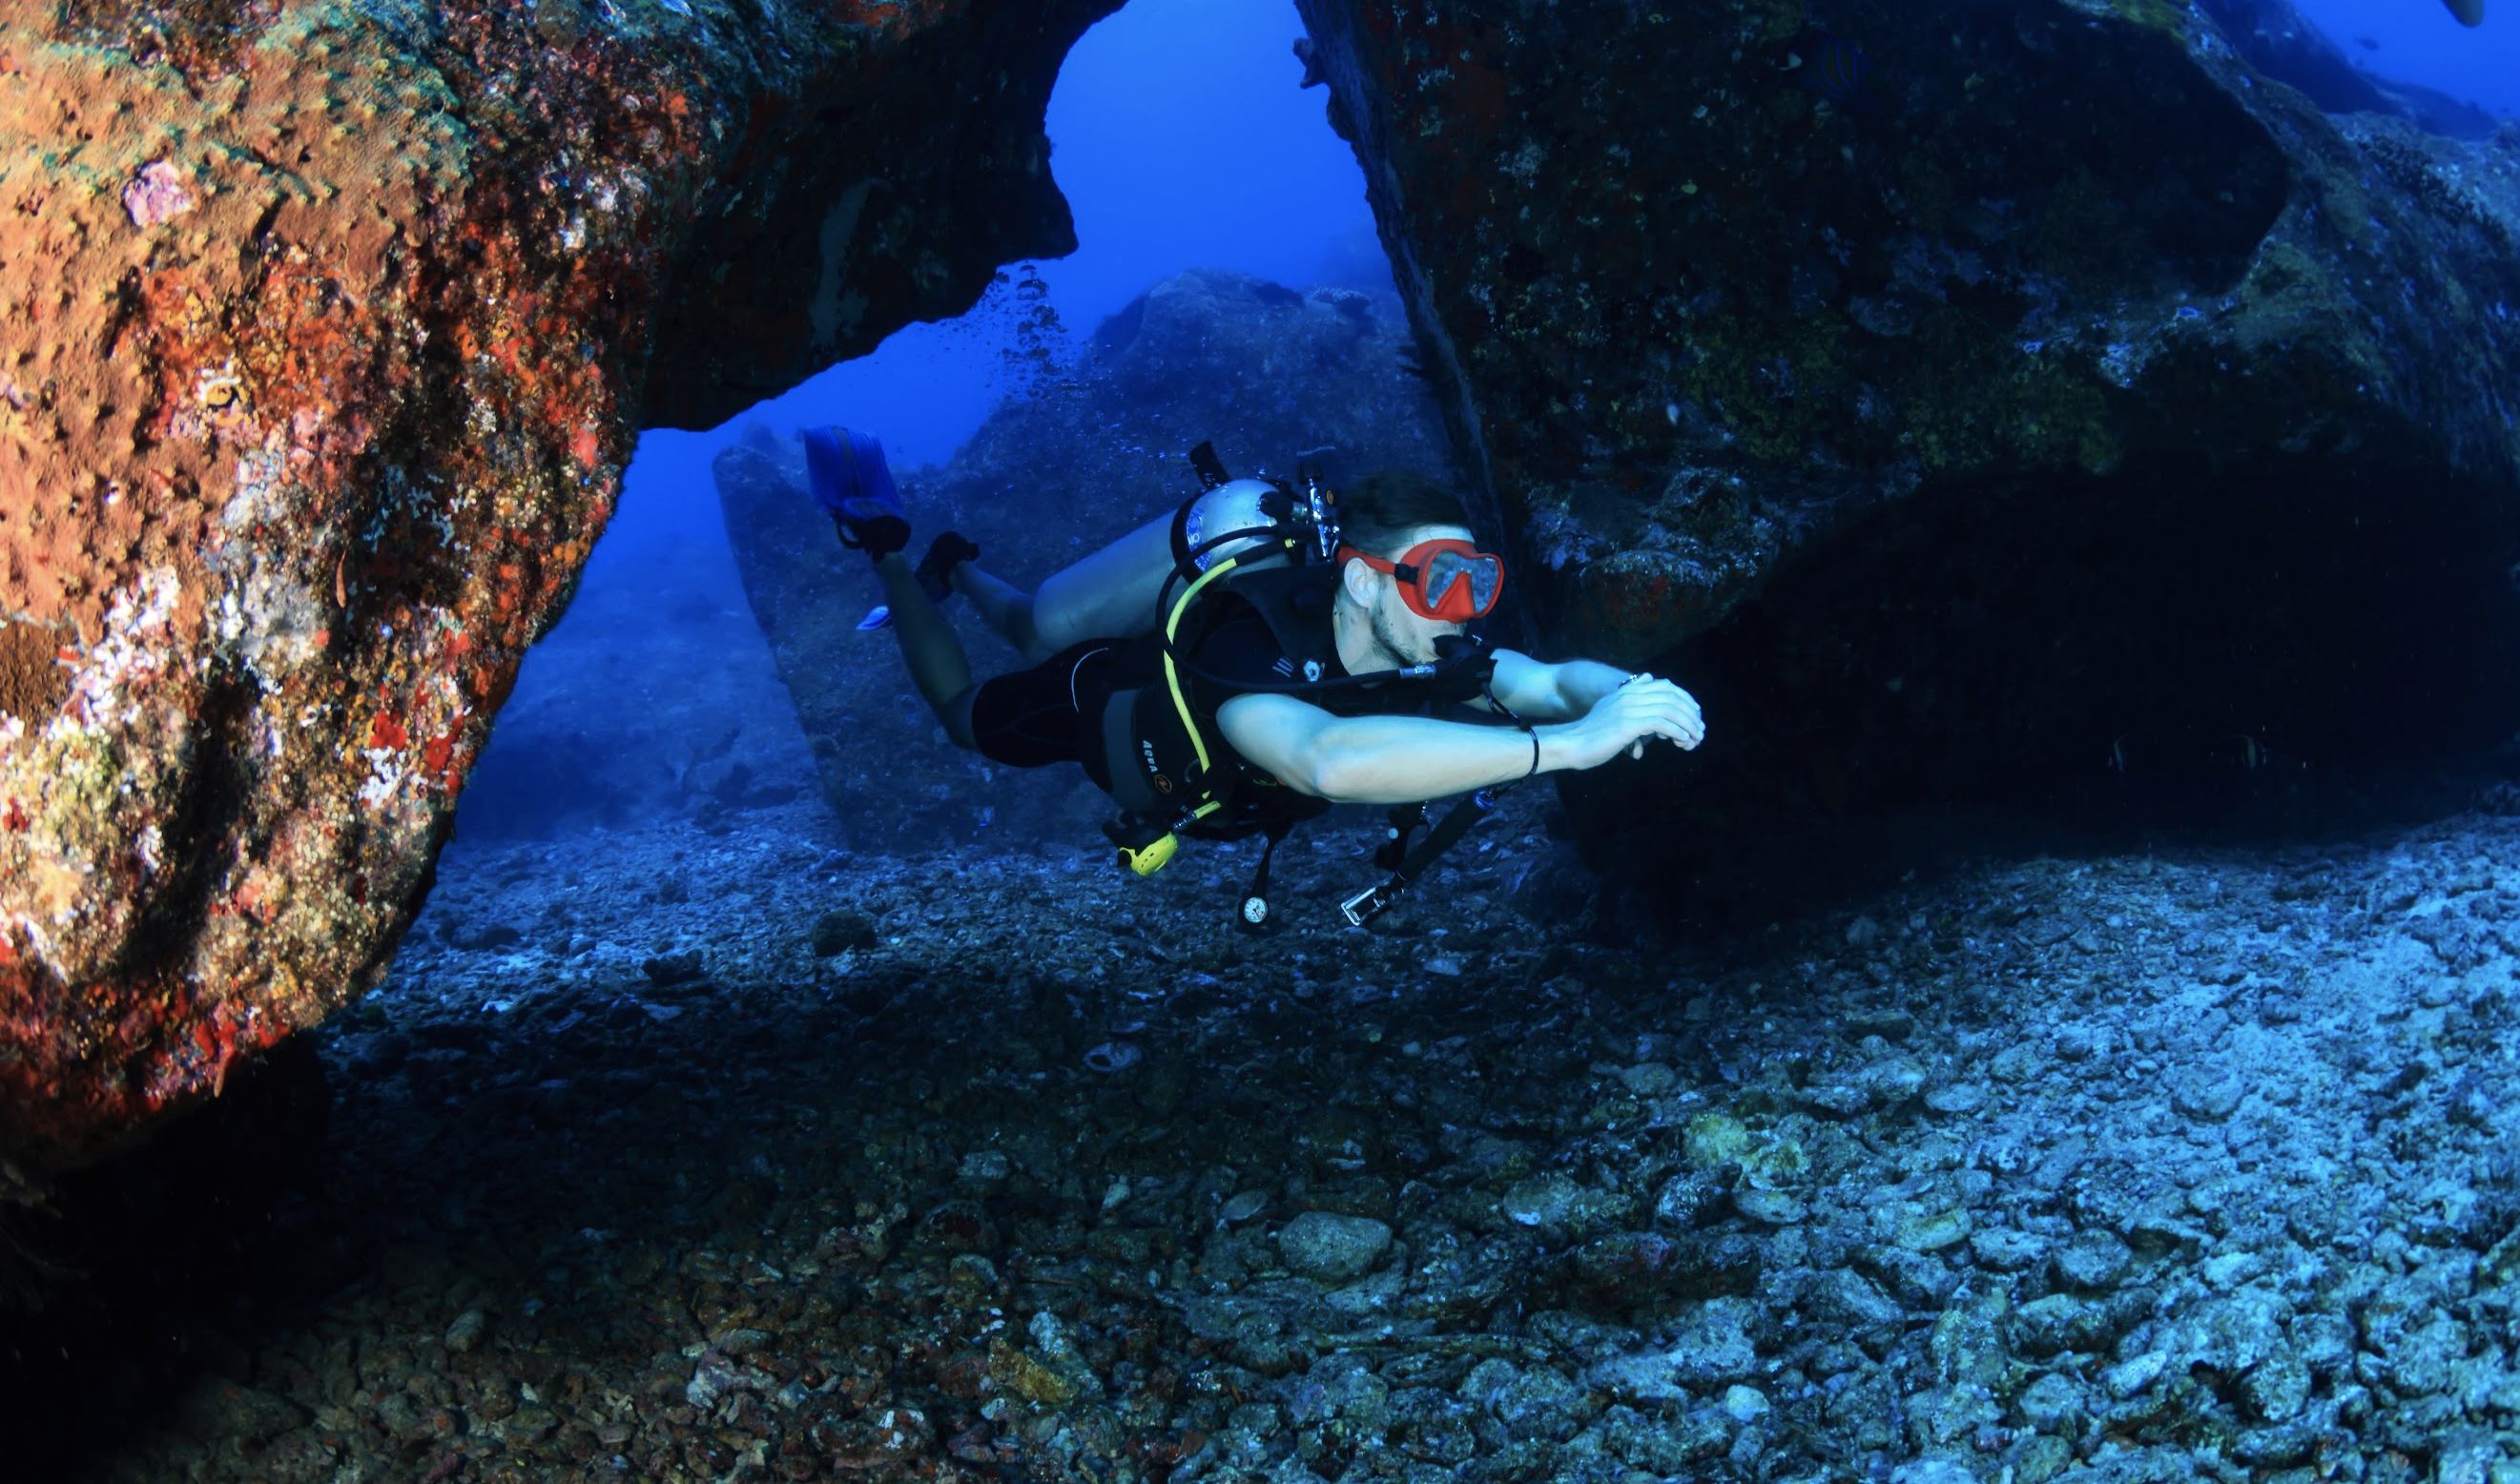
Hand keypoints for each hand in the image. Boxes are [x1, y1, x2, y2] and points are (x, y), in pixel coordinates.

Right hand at [1545, 676, 1703, 771]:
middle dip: (1690, 713)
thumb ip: (1630, 698)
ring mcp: (1629, 708)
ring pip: (1670, 710)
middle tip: (1699, 730)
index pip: (1666, 686)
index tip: (1695, 714)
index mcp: (1627, 691)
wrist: (1571, 744)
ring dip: (1688, 725)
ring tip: (1695, 739)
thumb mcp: (1611, 710)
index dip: (1685, 699)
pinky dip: (1678, 732)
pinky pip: (1662, 724)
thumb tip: (1648, 678)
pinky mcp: (1628, 724)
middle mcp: (1629, 695)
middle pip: (1672, 696)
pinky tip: (1682, 741)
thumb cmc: (1592, 734)